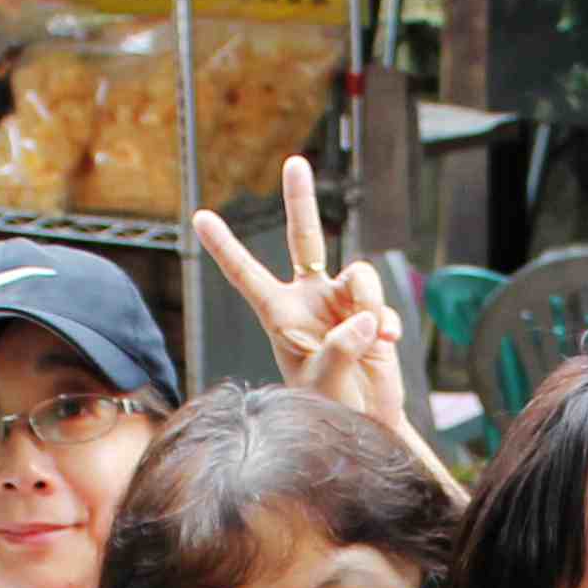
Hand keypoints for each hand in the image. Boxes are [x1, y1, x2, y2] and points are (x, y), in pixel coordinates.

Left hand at [199, 161, 442, 481]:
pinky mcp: (374, 314)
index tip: (200, 216)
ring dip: (370, 300)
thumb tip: (367, 317)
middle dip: (300, 200)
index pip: (246, 275)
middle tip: (295, 163)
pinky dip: (387, 324)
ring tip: (374, 337)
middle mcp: (309, 299)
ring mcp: (343, 302)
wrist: (364, 424)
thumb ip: (340, 349)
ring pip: (359, 274)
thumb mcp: (322, 384)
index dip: (225, 246)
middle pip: (303, 238)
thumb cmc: (328, 409)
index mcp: (280, 315)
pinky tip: (386, 345)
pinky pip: (383, 304)